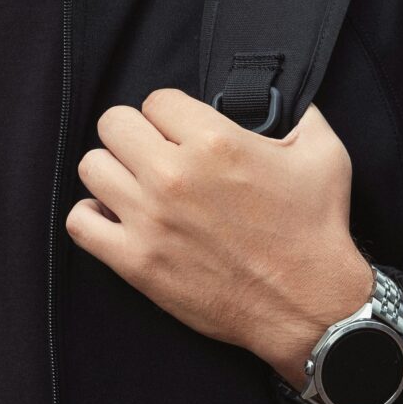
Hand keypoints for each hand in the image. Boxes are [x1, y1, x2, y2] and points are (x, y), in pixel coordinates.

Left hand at [62, 89, 371, 382]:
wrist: (311, 306)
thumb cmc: (317, 230)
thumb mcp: (323, 155)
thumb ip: (300, 113)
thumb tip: (282, 98)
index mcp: (215, 141)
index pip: (156, 101)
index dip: (169, 116)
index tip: (181, 135)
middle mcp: (174, 174)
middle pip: (113, 124)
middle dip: (135, 136)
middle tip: (154, 156)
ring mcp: (150, 218)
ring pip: (91, 167)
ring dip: (112, 173)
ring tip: (136, 186)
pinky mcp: (136, 260)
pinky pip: (79, 222)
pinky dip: (91, 217)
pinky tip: (116, 218)